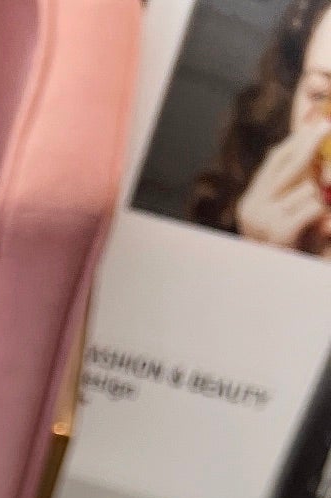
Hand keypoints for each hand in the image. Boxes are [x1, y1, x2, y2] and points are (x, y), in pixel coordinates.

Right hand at [237, 121, 330, 250]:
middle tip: (327, 128)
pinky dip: (323, 213)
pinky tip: (321, 228)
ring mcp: (264, 221)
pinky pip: (313, 206)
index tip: (317, 126)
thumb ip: (290, 189)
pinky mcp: (280, 233)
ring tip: (322, 217)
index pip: (275, 161)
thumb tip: (304, 144)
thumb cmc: (289, 256)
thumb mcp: (284, 218)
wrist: (278, 296)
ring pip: (309, 188)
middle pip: (291, 164)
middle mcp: (253, 210)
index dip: (298, 141)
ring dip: (324, 198)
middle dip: (312, 144)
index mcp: (250, 204)